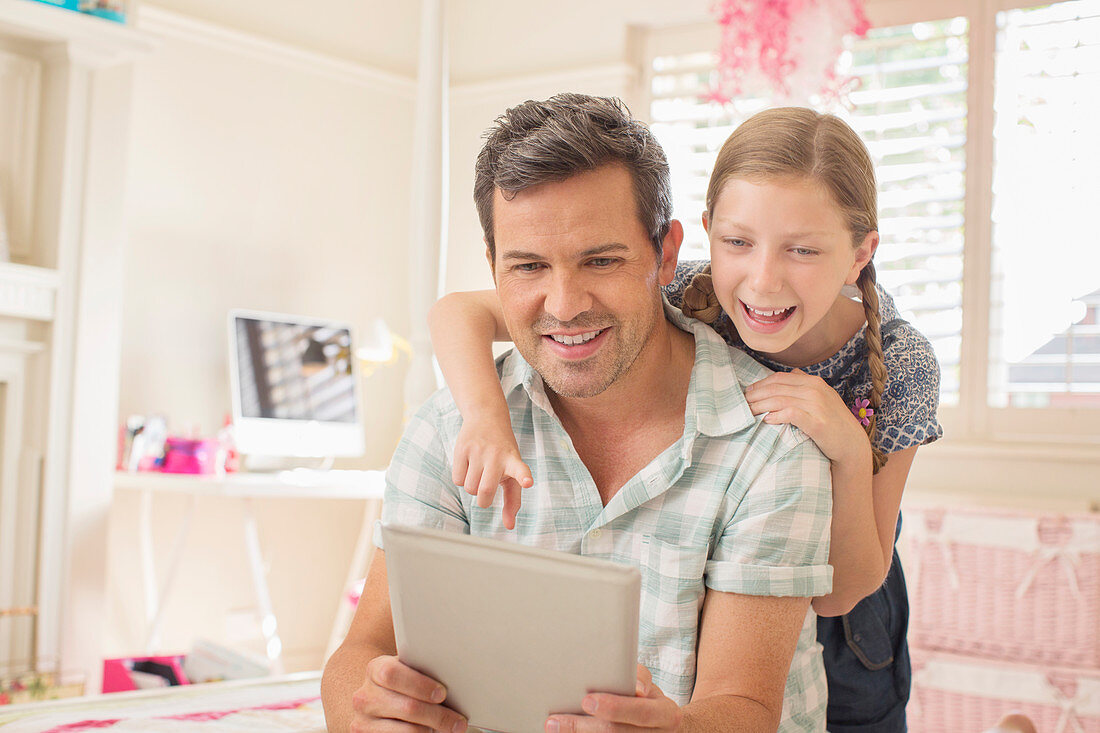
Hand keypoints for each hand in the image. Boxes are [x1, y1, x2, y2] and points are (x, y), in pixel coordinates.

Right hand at [350, 655, 466, 732]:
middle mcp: (365, 697)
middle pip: (407, 707)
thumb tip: (455, 679)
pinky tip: (431, 732)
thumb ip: (422, 671)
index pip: (392, 674)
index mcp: (375, 670)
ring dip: (432, 730)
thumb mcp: (407, 671)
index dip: (420, 685)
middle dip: (438, 715)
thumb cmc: (401, 684)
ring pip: (409, 731)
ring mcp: (364, 722)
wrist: (377, 700)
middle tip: (458, 721)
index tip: (442, 693)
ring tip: (448, 728)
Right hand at [452, 416, 533, 529]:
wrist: (486, 417)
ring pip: (469, 488)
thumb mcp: (513, 471)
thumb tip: (509, 526)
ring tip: (478, 473)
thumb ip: (514, 500)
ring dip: (472, 488)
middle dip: (484, 499)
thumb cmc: (503, 452)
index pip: (520, 469)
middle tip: (486, 491)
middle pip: (485, 491)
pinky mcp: (462, 448)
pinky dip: (461, 479)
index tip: (528, 482)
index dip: (523, 476)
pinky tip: (468, 466)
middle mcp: (497, 455)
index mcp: (513, 461)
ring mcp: (478, 451)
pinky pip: (457, 479)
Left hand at [545, 665, 681, 731]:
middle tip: (555, 721)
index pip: (640, 712)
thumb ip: (638, 677)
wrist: (666, 728)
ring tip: (553, 728)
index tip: (587, 700)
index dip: (615, 707)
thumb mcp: (650, 684)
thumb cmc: (648, 698)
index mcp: (665, 715)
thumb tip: (635, 686)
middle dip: (582, 727)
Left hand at [744, 369, 868, 463]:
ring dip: (760, 406)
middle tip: (741, 404)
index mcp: (814, 382)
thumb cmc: (833, 423)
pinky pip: (791, 414)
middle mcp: (815, 390)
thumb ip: (806, 385)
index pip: (779, 378)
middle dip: (755, 395)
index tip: (747, 393)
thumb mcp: (823, 397)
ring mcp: (817, 405)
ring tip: (748, 413)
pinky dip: (776, 415)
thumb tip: (791, 374)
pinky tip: (766, 420)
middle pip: (776, 388)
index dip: (760, 384)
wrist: (852, 444)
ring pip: (780, 400)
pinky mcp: (817, 422)